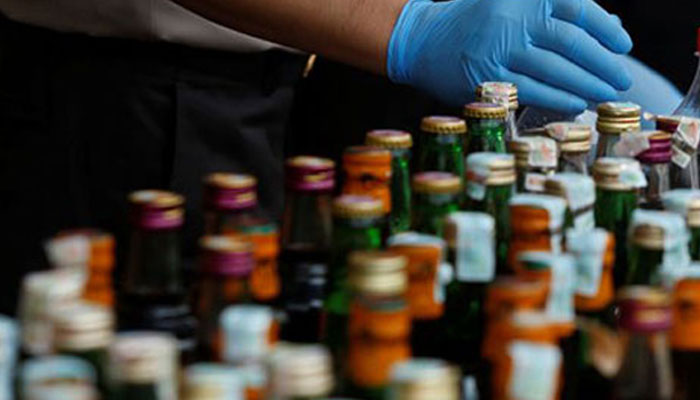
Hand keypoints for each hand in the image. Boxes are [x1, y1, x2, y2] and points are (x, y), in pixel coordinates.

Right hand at [387, 0, 632, 112]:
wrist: (423, 39)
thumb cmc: (475, 20)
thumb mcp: (513, 1)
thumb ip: (555, 11)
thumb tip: (610, 28)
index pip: (579, 10)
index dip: (607, 30)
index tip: (623, 46)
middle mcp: (514, 19)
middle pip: (574, 44)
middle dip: (604, 65)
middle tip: (621, 80)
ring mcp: (500, 50)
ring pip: (557, 71)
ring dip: (588, 86)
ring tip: (605, 94)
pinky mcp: (488, 79)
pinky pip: (534, 91)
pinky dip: (559, 99)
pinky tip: (576, 103)